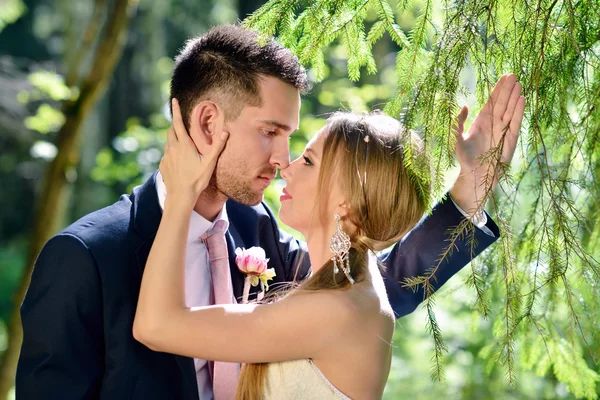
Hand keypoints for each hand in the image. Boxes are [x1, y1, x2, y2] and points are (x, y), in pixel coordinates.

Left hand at [160, 98, 228, 206]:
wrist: (180, 196)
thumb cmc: (196, 179)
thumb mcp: (209, 163)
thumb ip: (217, 146)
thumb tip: (225, 132)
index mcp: (184, 144)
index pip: (178, 123)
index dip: (176, 110)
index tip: (173, 100)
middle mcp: (172, 148)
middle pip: (171, 131)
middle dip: (175, 125)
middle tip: (180, 124)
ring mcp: (166, 157)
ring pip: (168, 143)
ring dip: (174, 140)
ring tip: (182, 146)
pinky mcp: (162, 165)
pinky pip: (166, 155)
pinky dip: (171, 153)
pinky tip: (178, 161)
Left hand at [451, 74, 525, 212]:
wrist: (475, 176)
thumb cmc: (465, 158)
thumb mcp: (458, 139)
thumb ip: (459, 122)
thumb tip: (464, 106)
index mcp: (482, 121)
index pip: (492, 102)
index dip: (498, 89)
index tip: (504, 76)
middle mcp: (494, 124)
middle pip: (503, 103)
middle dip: (508, 89)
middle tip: (514, 74)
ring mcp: (503, 130)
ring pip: (510, 110)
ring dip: (514, 97)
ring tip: (519, 83)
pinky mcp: (509, 139)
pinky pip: (514, 123)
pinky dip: (518, 112)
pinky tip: (521, 99)